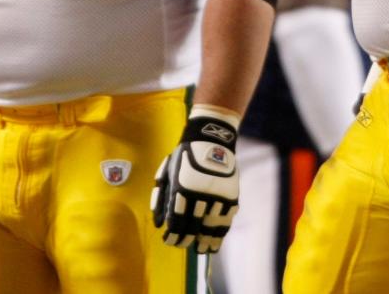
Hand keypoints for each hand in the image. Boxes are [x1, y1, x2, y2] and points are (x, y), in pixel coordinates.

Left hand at [151, 107, 238, 253]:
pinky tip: (216, 241)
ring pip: (210, 227)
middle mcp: (200, 196)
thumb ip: (161, 197)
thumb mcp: (167, 171)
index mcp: (182, 190)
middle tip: (183, 245)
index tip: (170, 241)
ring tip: (202, 249)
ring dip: (205, 241)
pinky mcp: (230, 196)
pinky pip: (226, 220)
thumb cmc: (185, 156)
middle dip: (186, 240)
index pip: (177, 222)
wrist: (212, 139)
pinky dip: (220, 233)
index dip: (173, 236)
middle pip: (193, 227)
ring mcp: (217, 197)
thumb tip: (158, 223)